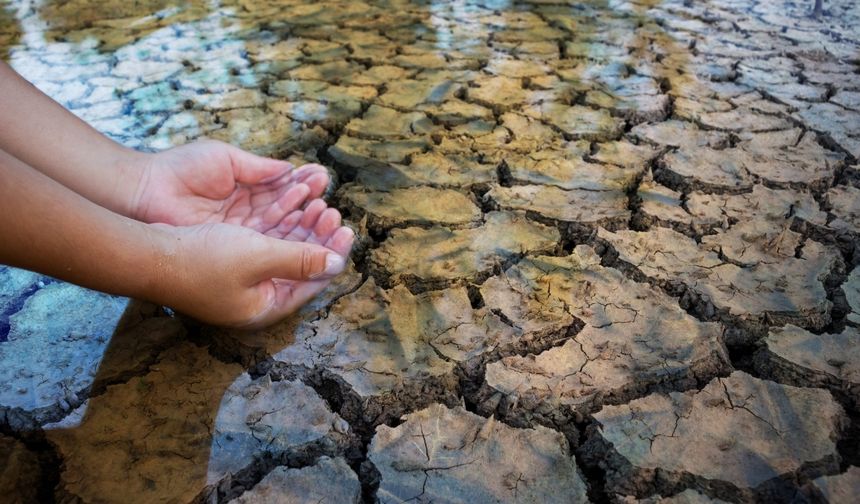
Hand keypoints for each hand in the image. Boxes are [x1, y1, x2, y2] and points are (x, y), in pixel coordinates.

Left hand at [132, 139, 330, 231]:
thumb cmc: (180, 170)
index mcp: (246, 189)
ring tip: (323, 213)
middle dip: (310, 208)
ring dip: (304, 224)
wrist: (145, 192)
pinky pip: (265, 246)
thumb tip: (290, 170)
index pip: (283, 190)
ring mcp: (240, 234)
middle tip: (329, 203)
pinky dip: (286, 239)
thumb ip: (259, 168)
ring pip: (281, 231)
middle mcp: (247, 214)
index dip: (303, 186)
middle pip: (287, 214)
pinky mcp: (232, 249)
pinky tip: (304, 230)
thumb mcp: (225, 160)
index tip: (322, 179)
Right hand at [153, 204, 354, 327]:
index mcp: (266, 306)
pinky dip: (279, 225)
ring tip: (317, 203)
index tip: (348, 230)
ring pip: (283, 251)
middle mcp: (257, 297)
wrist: (147, 254)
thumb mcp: (258, 257)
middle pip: (300, 266)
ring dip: (300, 227)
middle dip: (318, 237)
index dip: (333, 254)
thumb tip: (337, 264)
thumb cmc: (201, 260)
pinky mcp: (228, 263)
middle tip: (333, 212)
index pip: (312, 282)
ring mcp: (242, 282)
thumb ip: (300, 260)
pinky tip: (290, 204)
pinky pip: (264, 242)